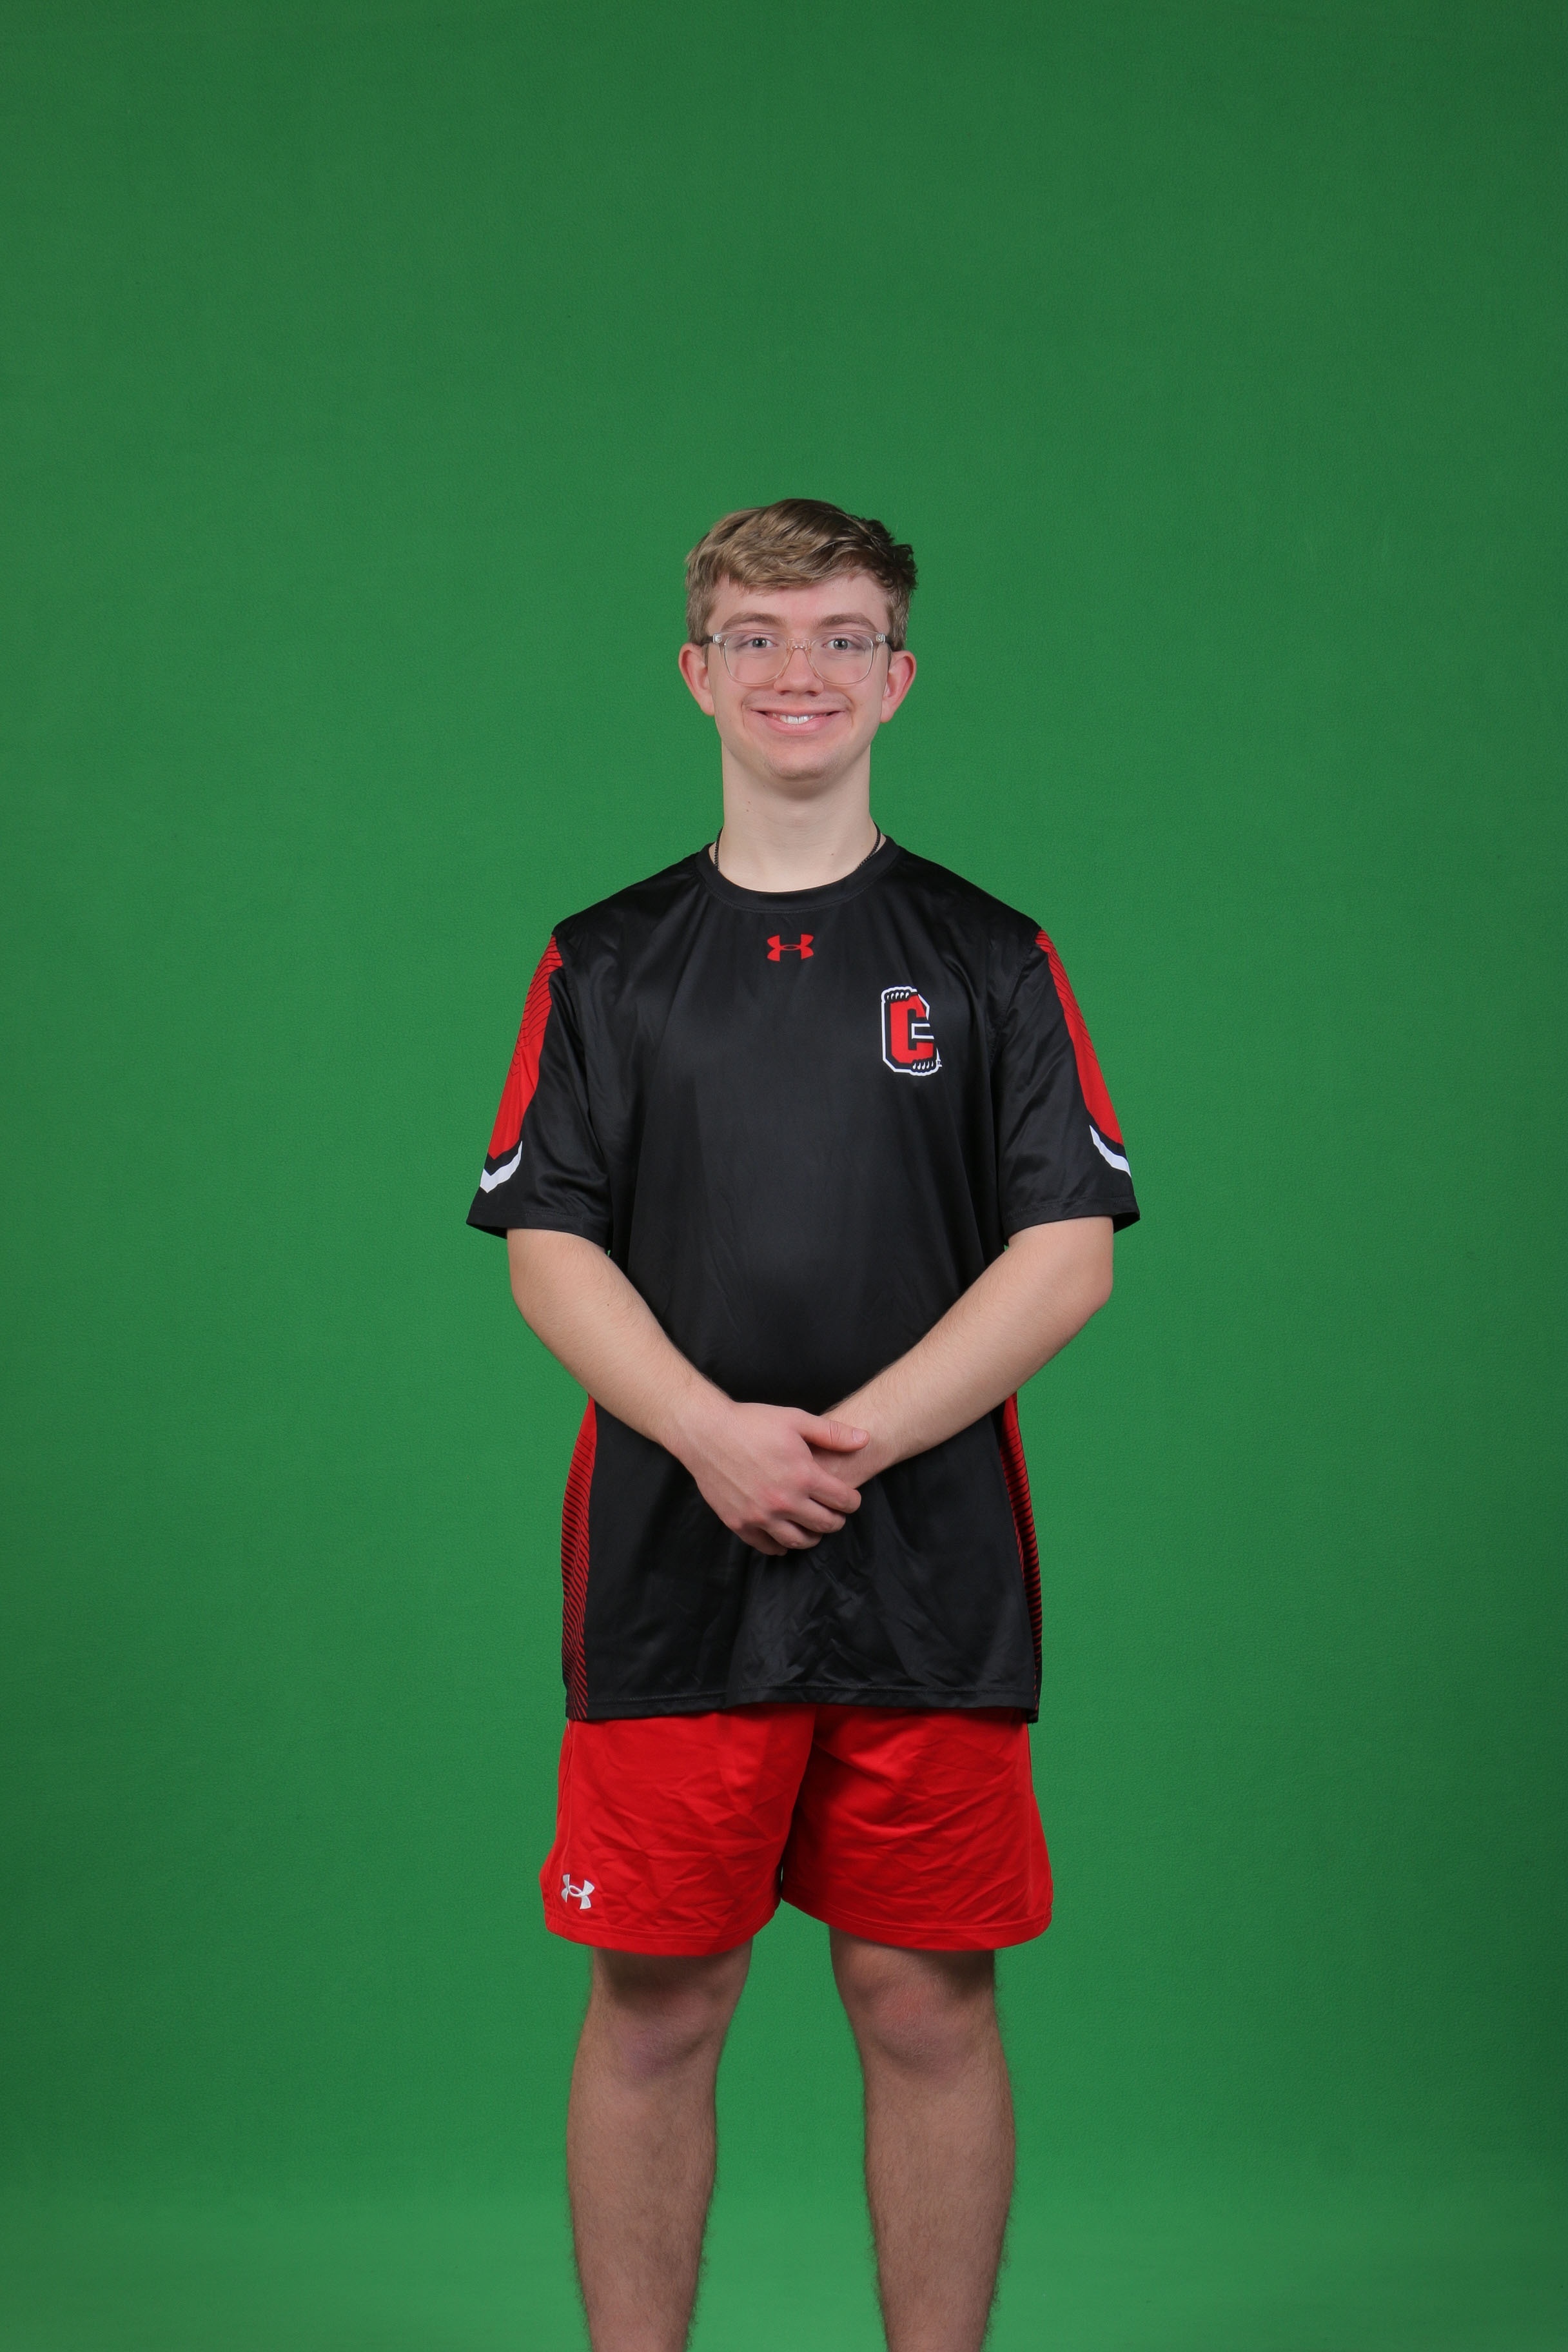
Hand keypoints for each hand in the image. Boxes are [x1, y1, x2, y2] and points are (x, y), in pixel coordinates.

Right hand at [672, 1399, 868, 1555]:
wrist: (706, 1432)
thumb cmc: (751, 1423)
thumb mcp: (796, 1420)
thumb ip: (832, 1433)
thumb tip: (865, 1439)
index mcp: (803, 1476)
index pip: (842, 1501)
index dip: (852, 1501)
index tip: (850, 1499)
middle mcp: (784, 1501)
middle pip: (825, 1524)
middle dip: (836, 1520)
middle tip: (835, 1514)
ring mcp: (761, 1516)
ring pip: (799, 1541)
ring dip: (812, 1537)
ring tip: (814, 1528)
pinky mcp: (740, 1523)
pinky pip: (768, 1546)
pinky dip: (781, 1545)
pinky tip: (785, 1536)